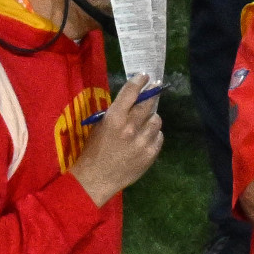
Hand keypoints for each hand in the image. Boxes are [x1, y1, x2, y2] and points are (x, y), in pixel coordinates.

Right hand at [71, 74, 163, 205]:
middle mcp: (130, 127)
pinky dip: (154, 135)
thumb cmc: (94, 150)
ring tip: (146, 121)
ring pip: (156, 120)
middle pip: (148, 104)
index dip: (140, 81)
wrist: (97, 178)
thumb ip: (116, 113)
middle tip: (155, 89)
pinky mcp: (150, 154)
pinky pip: (159, 137)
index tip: (145, 76)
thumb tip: (131, 102)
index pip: (131, 92)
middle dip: (152, 94)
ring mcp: (142, 141)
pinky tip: (147, 137)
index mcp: (114, 118)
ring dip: (152, 118)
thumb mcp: (100, 126)